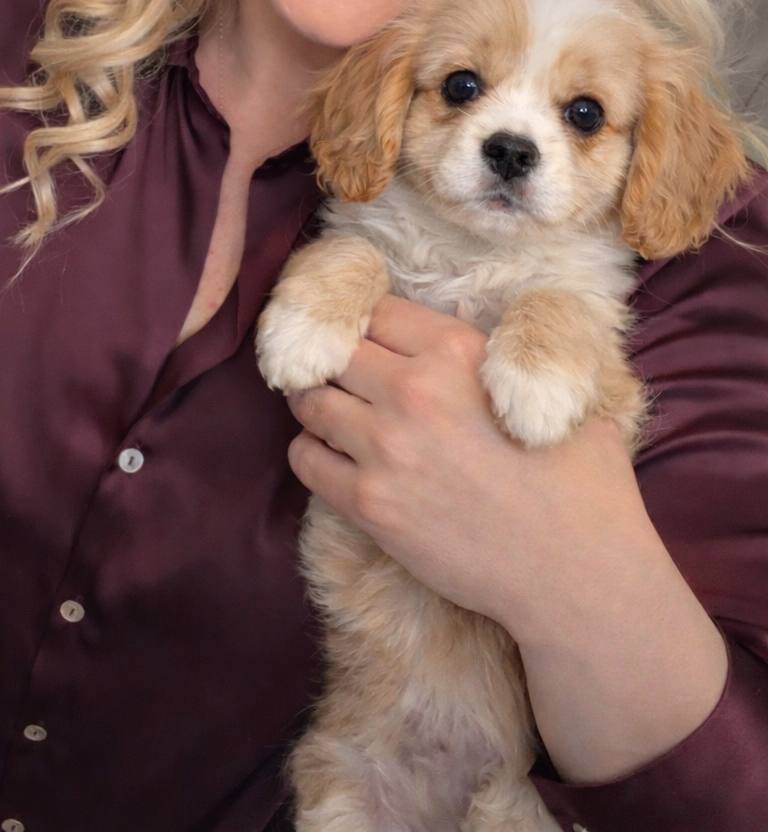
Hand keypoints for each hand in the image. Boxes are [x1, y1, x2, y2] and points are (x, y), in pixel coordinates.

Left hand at [286, 294, 641, 631]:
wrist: (575, 577)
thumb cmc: (581, 485)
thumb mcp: (555, 393)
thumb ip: (508, 356)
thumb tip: (473, 334)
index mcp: (458, 351)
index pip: (378, 309)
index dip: (370, 322)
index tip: (369, 338)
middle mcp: (413, 390)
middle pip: (334, 348)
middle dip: (334, 358)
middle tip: (342, 376)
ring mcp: (384, 447)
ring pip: (310, 400)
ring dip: (316, 402)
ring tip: (333, 414)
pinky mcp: (367, 504)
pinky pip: (305, 458)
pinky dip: (312, 452)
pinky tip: (336, 458)